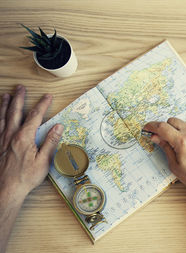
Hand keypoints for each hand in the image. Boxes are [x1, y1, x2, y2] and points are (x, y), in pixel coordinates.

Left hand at [0, 85, 63, 199]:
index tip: (48, 96)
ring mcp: (0, 140)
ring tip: (5, 96)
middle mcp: (10, 135)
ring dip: (4, 105)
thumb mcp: (43, 160)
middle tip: (20, 88)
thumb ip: (50, 141)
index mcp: (24, 138)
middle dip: (19, 99)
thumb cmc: (25, 177)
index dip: (42, 105)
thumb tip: (58, 126)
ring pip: (2, 118)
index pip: (35, 116)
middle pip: (14, 112)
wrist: (5, 189)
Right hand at [143, 117, 185, 196]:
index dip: (152, 126)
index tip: (147, 128)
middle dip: (164, 127)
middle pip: (172, 121)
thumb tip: (156, 137)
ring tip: (176, 144)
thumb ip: (165, 147)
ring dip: (176, 129)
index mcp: (182, 142)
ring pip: (183, 123)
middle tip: (160, 137)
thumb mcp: (174, 165)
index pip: (162, 127)